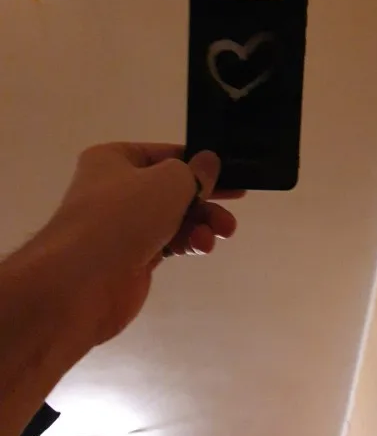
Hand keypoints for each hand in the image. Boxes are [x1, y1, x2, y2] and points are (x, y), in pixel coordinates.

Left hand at [47, 142, 242, 343]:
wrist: (80, 281)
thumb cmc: (123, 216)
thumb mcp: (169, 181)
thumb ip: (195, 172)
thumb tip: (208, 162)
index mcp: (114, 160)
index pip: (165, 154)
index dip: (198, 162)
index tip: (229, 172)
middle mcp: (115, 190)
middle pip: (171, 188)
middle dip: (205, 197)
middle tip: (236, 202)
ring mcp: (121, 227)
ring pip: (172, 218)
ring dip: (201, 223)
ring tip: (222, 232)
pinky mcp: (130, 259)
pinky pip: (167, 243)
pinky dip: (187, 243)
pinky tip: (202, 247)